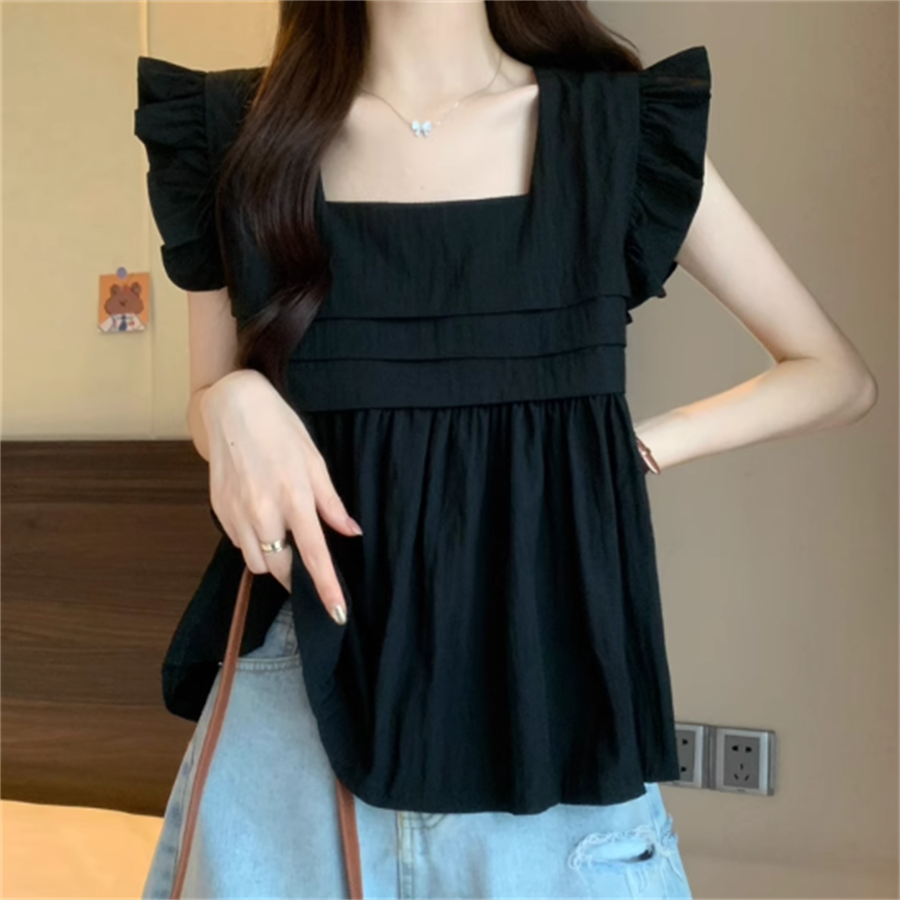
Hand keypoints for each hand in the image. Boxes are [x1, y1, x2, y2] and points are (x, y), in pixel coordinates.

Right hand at [200, 370, 360, 624]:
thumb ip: (331, 503)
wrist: (233, 407)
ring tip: (279, 529)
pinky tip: (259, 515)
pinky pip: (239, 543)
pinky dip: (252, 541)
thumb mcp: (315, 462)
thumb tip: (350, 532)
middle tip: (303, 556)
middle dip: (293, 572)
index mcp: (294, 498)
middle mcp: (262, 511)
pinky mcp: (218, 510)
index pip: (314, 555)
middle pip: (280, 567)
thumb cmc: (281, 430)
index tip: (337, 613)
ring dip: (271, 557)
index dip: (326, 587)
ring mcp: (236, 513)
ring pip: (256, 561)